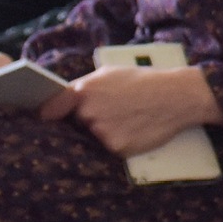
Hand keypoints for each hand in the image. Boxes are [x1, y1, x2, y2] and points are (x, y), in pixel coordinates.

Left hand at [41, 62, 222, 157]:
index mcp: (83, 91)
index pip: (51, 109)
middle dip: (88, 121)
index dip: (48, 115)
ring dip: (105, 133)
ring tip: (128, 120)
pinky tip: (135, 130)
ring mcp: (101, 132)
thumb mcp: (110, 73)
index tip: (46, 120)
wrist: (176, 96)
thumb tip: (62, 99)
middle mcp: (88, 112)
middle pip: (77, 124)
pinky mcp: (116, 148)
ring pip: (93, 138)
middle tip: (113, 113)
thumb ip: (84, 86)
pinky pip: (110, 148)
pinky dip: (120, 142)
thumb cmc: (143, 82)